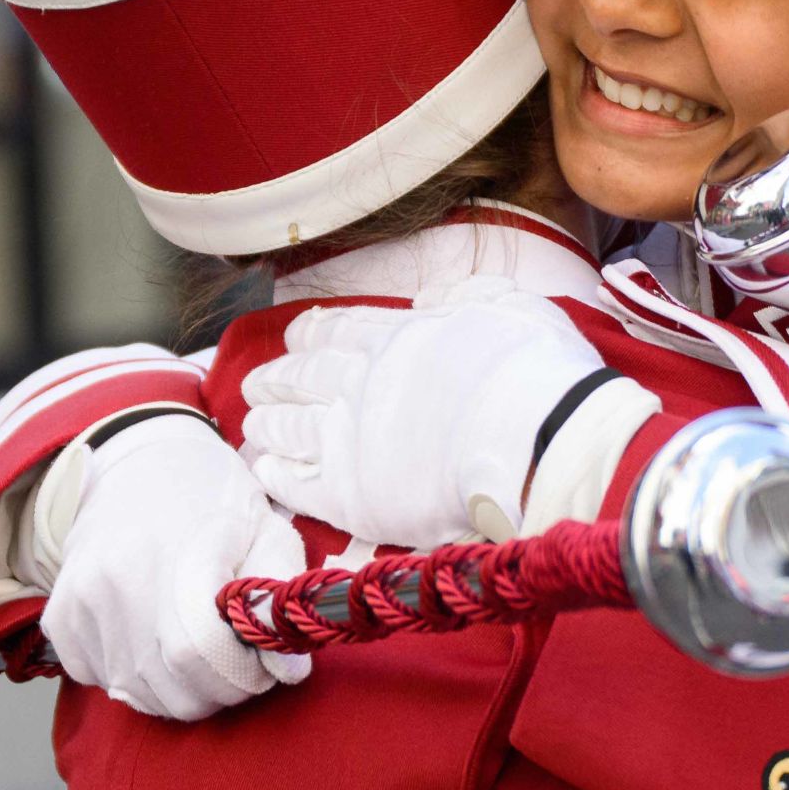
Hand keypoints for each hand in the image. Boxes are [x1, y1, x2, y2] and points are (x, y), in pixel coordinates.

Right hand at [39, 414, 309, 721]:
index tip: (259, 660)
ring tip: (195, 646)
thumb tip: (289, 672)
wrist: (139, 465)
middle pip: (172, 687)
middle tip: (233, 658)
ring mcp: (82, 601)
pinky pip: (98, 679)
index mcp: (176, 554)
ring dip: (176, 689)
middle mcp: (118, 580)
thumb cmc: (213, 500)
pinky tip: (151, 639)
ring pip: (136, 692)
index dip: (241, 673)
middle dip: (217, 689)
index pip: (201, 654)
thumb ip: (276, 602)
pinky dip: (132, 676)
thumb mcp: (264, 531)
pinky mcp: (59, 617)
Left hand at [238, 287, 606, 549]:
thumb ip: (469, 296)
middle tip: (258, 383)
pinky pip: (298, 483)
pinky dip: (276, 473)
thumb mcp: (512, 307)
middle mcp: (362, 381)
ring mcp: (348, 437)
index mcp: (400, 337)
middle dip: (278, 378)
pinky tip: (264, 469)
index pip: (342, 331)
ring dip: (267, 424)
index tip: (296, 337)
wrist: (531, 439)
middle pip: (304, 377)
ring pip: (291, 427)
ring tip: (252, 424)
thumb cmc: (536, 373)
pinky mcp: (348, 494)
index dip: (314, 335)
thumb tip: (430, 298)